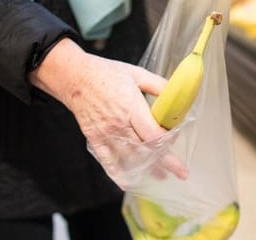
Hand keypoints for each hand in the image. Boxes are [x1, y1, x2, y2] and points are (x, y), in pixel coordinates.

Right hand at [29, 38, 187, 187]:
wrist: (75, 77)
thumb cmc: (106, 73)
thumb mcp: (137, 74)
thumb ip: (158, 85)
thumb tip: (177, 95)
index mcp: (131, 107)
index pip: (153, 134)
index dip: (167, 141)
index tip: (176, 140)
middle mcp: (119, 124)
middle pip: (145, 150)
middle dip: (165, 163)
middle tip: (180, 172)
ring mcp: (106, 134)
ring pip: (129, 159)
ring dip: (147, 170)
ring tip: (160, 176)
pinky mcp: (95, 139)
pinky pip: (107, 161)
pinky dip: (118, 174)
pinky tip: (128, 182)